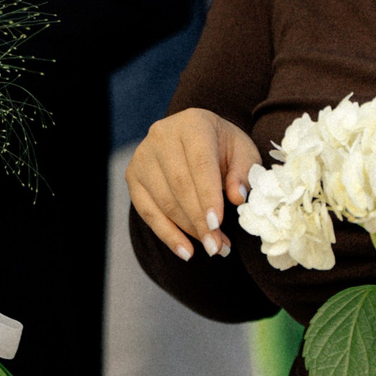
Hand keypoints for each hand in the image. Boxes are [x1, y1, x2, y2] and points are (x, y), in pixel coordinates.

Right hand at [128, 108, 259, 259]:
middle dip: (199, 220)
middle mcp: (162, 135)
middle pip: (179, 185)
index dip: (208, 195)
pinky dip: (167, 234)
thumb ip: (243, 173)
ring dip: (188, 231)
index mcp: (193, 123)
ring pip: (164, 201)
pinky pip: (147, 211)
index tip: (217, 224)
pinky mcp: (132, 175)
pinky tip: (185, 251)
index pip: (199, 164)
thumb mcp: (242, 153)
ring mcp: (142, 156)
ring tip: (212, 248)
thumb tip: (236, 198)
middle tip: (217, 246)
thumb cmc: (222, 147)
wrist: (195, 138)